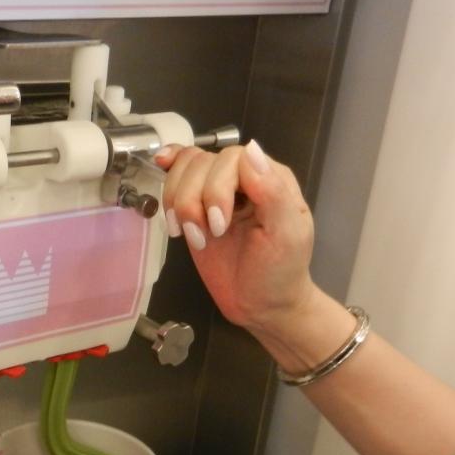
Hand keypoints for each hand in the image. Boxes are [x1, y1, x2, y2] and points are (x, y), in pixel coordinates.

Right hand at [157, 141, 316, 335]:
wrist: (261, 304)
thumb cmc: (280, 272)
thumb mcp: (287, 235)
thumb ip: (273, 191)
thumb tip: (251, 150)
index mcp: (271, 177)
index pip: (233, 158)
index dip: (218, 188)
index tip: (220, 226)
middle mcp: (242, 178)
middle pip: (202, 162)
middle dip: (195, 201)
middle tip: (207, 236)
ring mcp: (217, 191)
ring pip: (185, 169)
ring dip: (180, 204)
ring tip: (192, 236)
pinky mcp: (197, 207)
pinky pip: (175, 180)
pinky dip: (167, 191)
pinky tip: (169, 207)